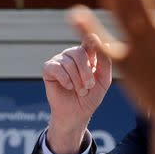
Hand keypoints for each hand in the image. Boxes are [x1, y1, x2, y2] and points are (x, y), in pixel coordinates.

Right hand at [43, 30, 111, 153]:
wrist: (77, 113)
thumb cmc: (91, 96)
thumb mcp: (104, 80)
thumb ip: (105, 63)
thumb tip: (106, 43)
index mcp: (88, 55)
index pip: (89, 42)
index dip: (91, 41)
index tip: (94, 40)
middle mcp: (73, 54)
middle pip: (79, 52)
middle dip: (86, 72)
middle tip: (89, 86)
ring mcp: (60, 60)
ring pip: (68, 62)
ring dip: (77, 80)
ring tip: (80, 91)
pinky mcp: (48, 69)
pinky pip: (56, 68)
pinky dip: (65, 79)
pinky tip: (68, 87)